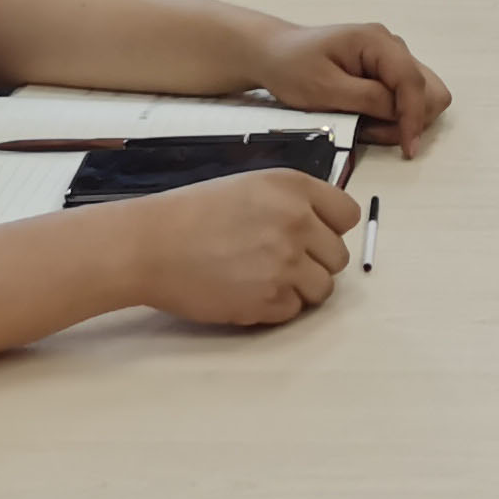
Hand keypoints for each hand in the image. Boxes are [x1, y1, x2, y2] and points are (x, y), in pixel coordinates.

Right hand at [119, 171, 360, 326]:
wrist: (151, 245)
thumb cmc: (194, 214)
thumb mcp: (252, 187)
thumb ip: (294, 202)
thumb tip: (324, 228)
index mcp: (294, 188)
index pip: (347, 215)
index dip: (331, 229)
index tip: (313, 238)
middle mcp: (297, 222)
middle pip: (338, 257)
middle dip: (315, 263)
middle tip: (281, 263)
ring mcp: (285, 263)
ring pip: (322, 289)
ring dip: (299, 289)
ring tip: (264, 279)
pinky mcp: (268, 299)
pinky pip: (293, 311)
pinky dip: (275, 308)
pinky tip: (247, 292)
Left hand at [255, 18, 453, 157]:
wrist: (275, 55)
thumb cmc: (292, 67)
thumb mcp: (324, 88)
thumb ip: (366, 99)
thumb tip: (400, 113)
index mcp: (377, 41)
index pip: (413, 81)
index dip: (414, 117)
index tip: (408, 148)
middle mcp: (392, 46)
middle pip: (430, 89)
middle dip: (410, 119)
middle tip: (372, 132)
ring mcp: (391, 58)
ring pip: (423, 95)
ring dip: (401, 119)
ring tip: (366, 126)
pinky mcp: (386, 71)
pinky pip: (406, 98)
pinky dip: (394, 115)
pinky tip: (367, 119)